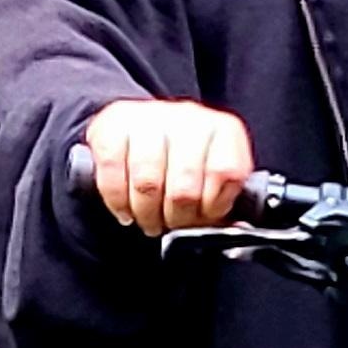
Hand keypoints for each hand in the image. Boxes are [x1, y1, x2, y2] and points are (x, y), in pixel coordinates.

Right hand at [84, 98, 255, 235]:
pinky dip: (117, 201)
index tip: (202, 218)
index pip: (226, 173)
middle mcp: (188, 118)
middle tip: (171, 225)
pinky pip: (113, 173)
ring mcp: (148, 118)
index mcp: (222, 130)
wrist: (138, 128)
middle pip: (184, 187)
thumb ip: (224, 201)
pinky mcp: (113, 126)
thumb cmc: (180, 160)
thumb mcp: (212, 176)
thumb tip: (234, 228)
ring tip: (149, 221)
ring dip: (146, 214)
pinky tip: (125, 210)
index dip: (213, 207)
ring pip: (146, 183)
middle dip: (176, 219)